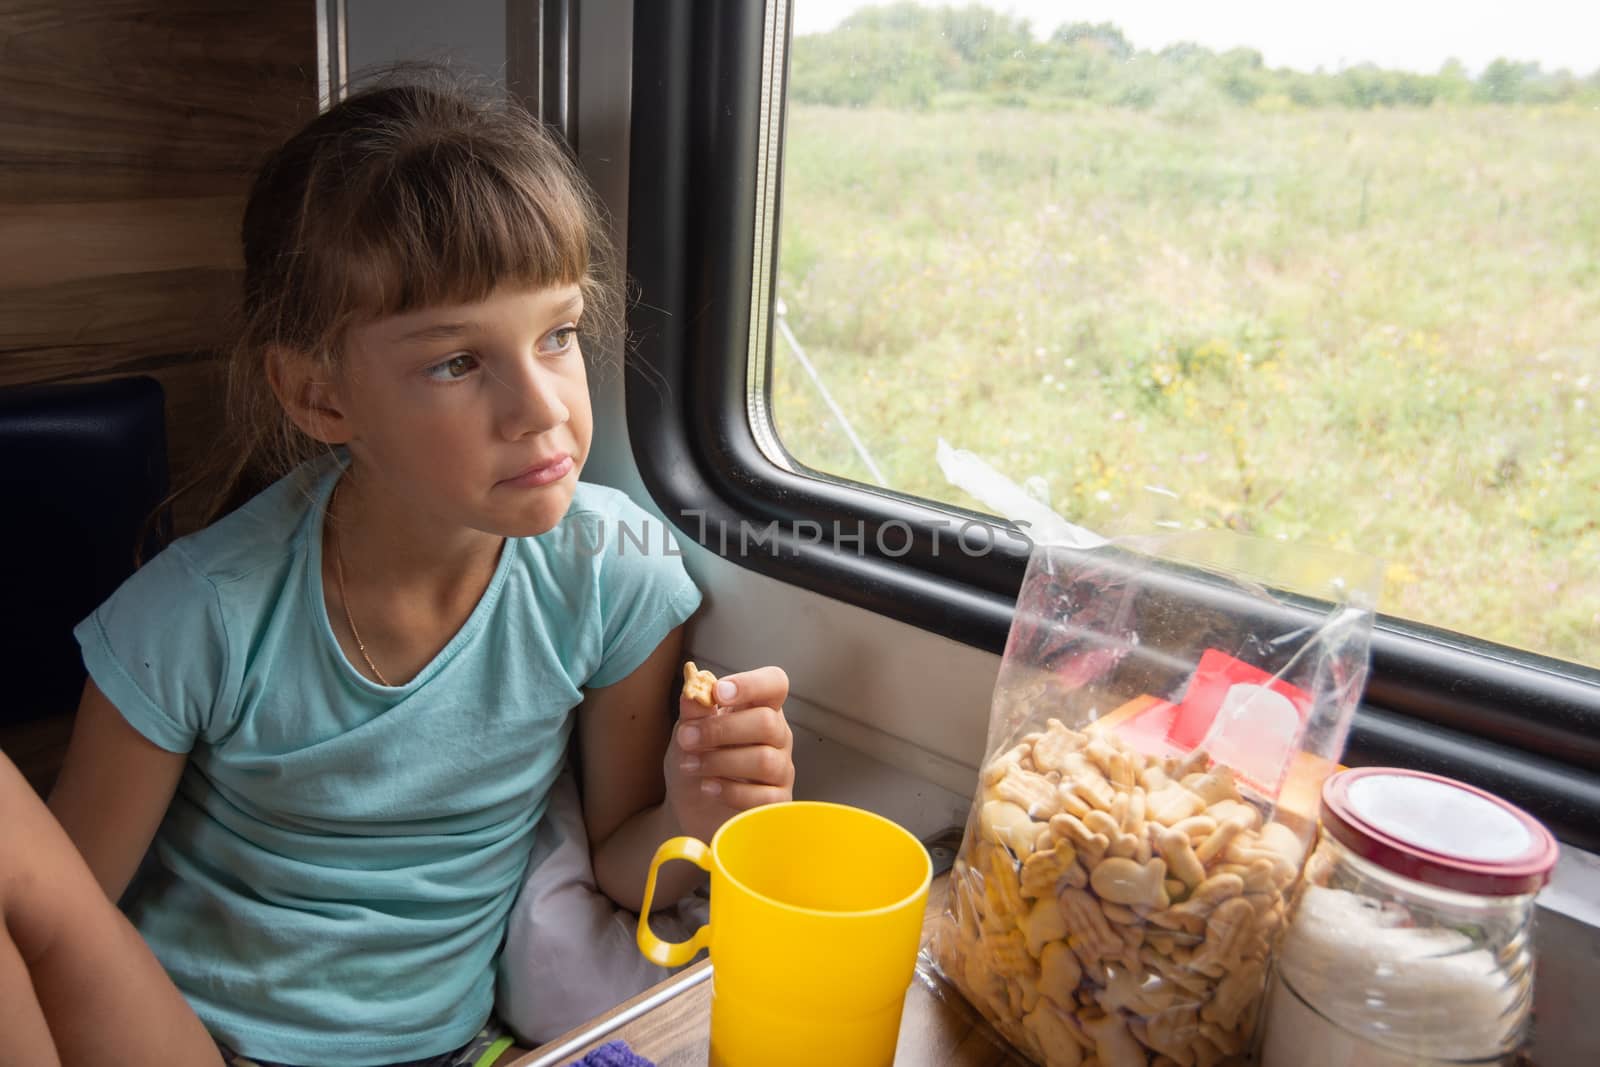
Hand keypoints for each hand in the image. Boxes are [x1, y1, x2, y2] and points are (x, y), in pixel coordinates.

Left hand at [664, 665, 793, 841]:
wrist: (691, 806)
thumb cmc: (696, 761)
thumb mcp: (686, 732)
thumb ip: (693, 712)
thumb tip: (692, 690)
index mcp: (758, 707)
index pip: (774, 684)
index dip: (751, 684)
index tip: (718, 692)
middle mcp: (776, 735)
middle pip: (767, 722)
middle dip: (721, 730)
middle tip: (687, 738)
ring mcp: (781, 768)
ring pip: (764, 760)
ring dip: (720, 761)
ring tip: (691, 766)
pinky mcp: (777, 800)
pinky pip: (764, 796)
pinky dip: (731, 791)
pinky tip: (709, 788)